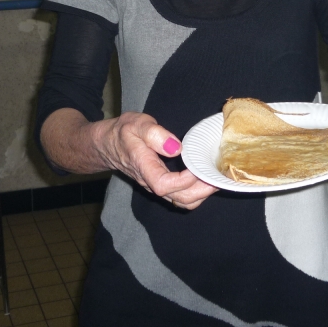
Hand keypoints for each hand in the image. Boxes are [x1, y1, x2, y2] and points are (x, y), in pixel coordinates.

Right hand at [95, 111, 217, 209]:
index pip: (164, 184)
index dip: (183, 180)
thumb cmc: (123, 132)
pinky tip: (206, 178)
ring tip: (216, 178)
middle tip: (219, 175)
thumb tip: (176, 147)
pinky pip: (181, 197)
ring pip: (181, 201)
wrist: (108, 144)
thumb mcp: (136, 124)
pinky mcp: (162, 185)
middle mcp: (151, 182)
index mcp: (143, 167)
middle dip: (202, 190)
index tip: (198, 166)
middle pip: (178, 199)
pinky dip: (197, 192)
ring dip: (202, 194)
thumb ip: (155, 134)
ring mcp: (157, 186)